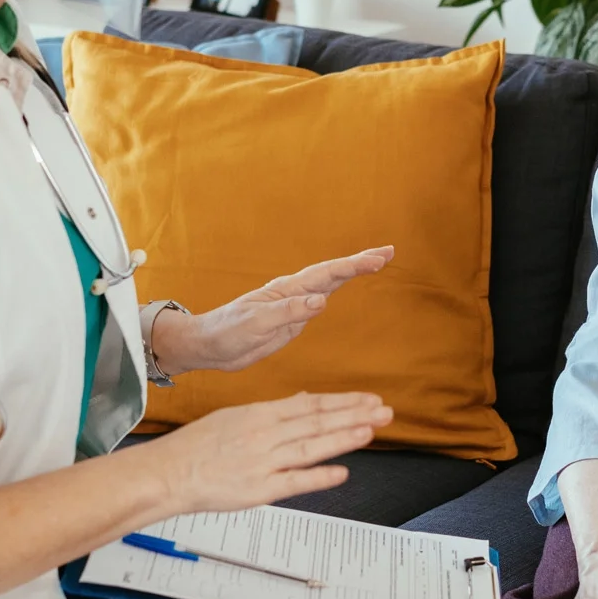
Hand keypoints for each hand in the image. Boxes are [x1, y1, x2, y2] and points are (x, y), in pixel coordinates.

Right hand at [146, 392, 391, 514]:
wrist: (168, 473)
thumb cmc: (198, 446)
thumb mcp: (236, 417)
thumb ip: (274, 411)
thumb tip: (305, 401)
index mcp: (260, 413)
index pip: (310, 405)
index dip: (343, 402)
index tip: (369, 400)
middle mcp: (265, 434)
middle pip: (317, 422)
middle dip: (354, 416)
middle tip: (384, 411)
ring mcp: (262, 462)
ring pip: (310, 447)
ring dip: (342, 439)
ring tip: (370, 431)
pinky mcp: (258, 489)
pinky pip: (293, 482)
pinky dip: (318, 477)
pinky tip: (341, 472)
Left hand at [153, 247, 394, 374]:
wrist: (209, 346)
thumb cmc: (227, 332)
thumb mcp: (256, 324)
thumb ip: (289, 313)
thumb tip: (322, 300)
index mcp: (286, 290)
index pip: (327, 274)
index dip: (354, 265)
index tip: (378, 259)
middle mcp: (293, 293)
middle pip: (332, 273)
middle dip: (360, 262)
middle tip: (388, 252)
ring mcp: (293, 306)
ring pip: (328, 284)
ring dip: (351, 272)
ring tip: (376, 262)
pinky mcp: (291, 321)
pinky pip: (319, 302)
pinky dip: (336, 289)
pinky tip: (342, 285)